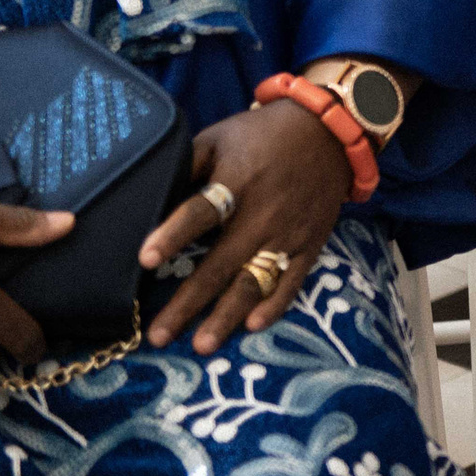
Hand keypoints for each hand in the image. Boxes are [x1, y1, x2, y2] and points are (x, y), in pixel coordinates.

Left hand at [141, 101, 352, 355]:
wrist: (329, 130)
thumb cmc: (262, 135)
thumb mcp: (220, 138)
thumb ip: (187, 167)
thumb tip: (148, 198)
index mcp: (237, 180)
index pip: (202, 211)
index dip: (173, 233)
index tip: (146, 259)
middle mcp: (264, 212)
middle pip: (220, 263)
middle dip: (188, 302)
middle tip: (159, 335)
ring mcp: (289, 232)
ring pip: (254, 281)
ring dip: (227, 315)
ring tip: (202, 345)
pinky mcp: (310, 244)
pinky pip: (292, 281)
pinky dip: (275, 305)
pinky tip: (252, 326)